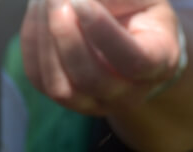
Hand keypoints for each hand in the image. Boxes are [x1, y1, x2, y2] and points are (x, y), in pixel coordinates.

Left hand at [21, 0, 185, 114]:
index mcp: (159, 62)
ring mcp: (98, 101)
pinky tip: (40, 14)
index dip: (103, 33)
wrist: (130, 29)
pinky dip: (33, 42)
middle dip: (65, 36)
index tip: (79, 1)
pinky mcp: (68, 97)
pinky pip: (40, 78)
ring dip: (45, 39)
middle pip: (93, 80)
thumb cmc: (138, 7)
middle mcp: (131, 93)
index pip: (134, 61)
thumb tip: (72, 0)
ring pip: (61, 88)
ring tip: (47, 1)